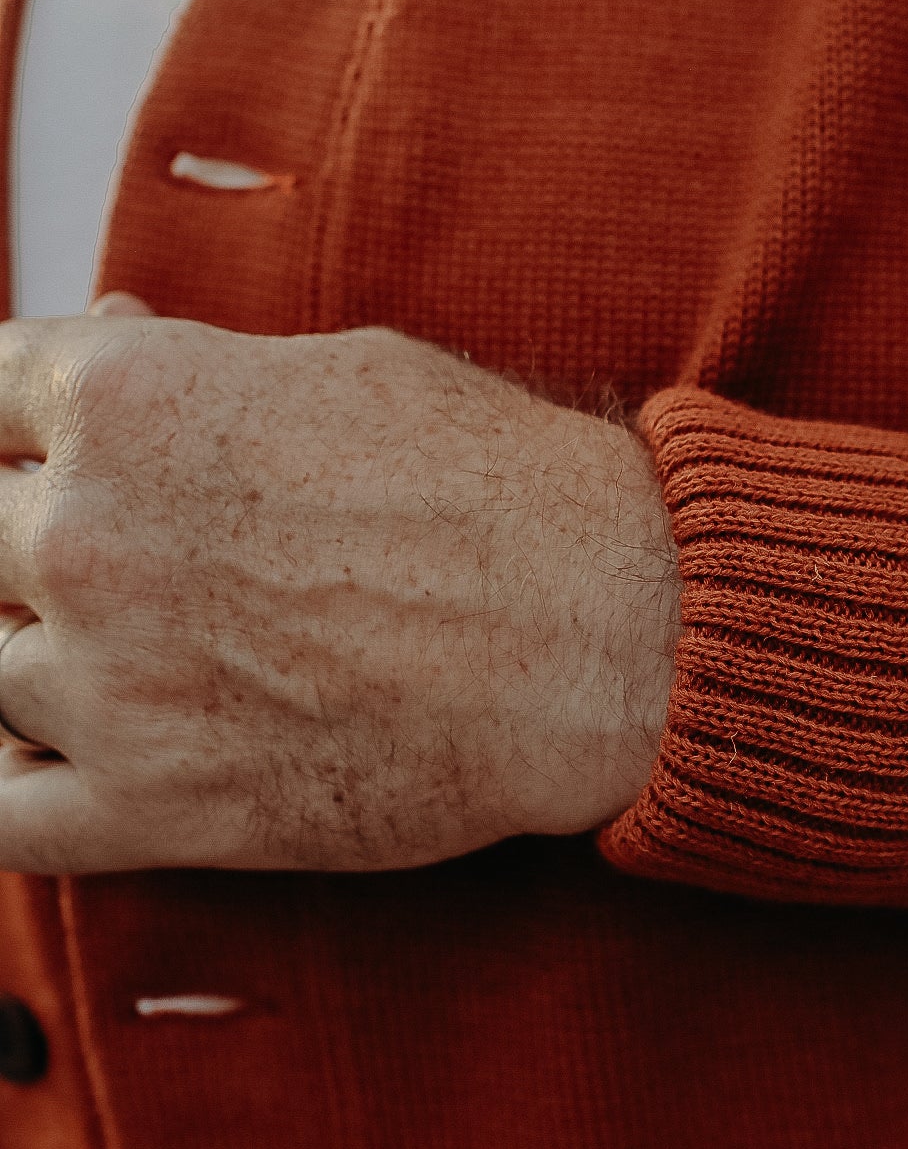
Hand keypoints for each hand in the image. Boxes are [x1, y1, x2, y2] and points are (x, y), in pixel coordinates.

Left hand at [0, 296, 679, 873]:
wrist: (606, 633)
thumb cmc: (503, 491)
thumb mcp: (346, 370)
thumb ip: (191, 365)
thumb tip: (104, 331)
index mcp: (126, 400)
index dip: (18, 430)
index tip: (48, 454)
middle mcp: (89, 534)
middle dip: (29, 546)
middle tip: (128, 568)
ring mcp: (110, 681)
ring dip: (42, 662)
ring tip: (141, 661)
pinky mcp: (157, 807)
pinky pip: (0, 817)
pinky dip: (11, 786)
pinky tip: (57, 760)